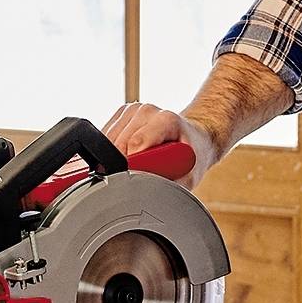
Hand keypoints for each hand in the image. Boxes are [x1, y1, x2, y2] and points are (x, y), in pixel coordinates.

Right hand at [100, 102, 217, 184]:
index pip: (135, 144)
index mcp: (166, 120)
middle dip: (126, 166)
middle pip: (118, 145)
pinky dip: (113, 152)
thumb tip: (144, 193)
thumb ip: (168, 185)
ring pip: (108, 142)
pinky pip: (106, 138)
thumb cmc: (192, 156)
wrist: (195, 137)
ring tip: (141, 162)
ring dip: (118, 159)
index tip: (136, 179)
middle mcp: (147, 110)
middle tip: (145, 173)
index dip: (132, 166)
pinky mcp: (121, 113)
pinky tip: (132, 154)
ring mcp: (132, 109)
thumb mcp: (189, 176)